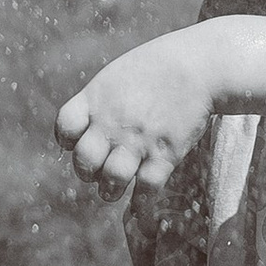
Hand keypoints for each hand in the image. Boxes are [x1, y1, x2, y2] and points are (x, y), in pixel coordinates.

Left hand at [55, 31, 214, 198]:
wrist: (200, 66)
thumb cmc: (159, 66)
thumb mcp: (118, 75)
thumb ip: (99, 101)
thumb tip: (88, 127)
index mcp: (96, 99)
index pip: (64, 127)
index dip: (66, 140)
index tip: (74, 143)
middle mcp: (112, 123)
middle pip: (84, 161)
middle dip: (87, 172)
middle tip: (97, 172)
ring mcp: (138, 140)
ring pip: (111, 181)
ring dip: (109, 191)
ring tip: (114, 189)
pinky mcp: (165, 154)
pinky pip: (146, 188)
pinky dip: (140, 200)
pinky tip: (140, 199)